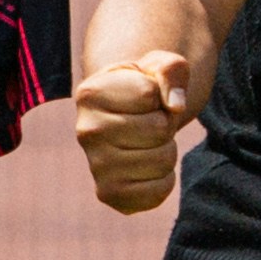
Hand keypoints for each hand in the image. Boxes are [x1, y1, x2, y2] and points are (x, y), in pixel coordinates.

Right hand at [74, 44, 196, 213]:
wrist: (126, 120)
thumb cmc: (144, 87)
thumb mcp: (157, 65)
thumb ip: (171, 69)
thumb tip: (175, 107)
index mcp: (90, 93)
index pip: (149, 94)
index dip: (160, 94)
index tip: (146, 97)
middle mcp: (85, 131)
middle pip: (159, 129)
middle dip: (166, 123)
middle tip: (149, 122)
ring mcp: (95, 165)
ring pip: (162, 160)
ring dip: (166, 150)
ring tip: (148, 143)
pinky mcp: (109, 194)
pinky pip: (158, 191)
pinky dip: (164, 179)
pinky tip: (147, 167)